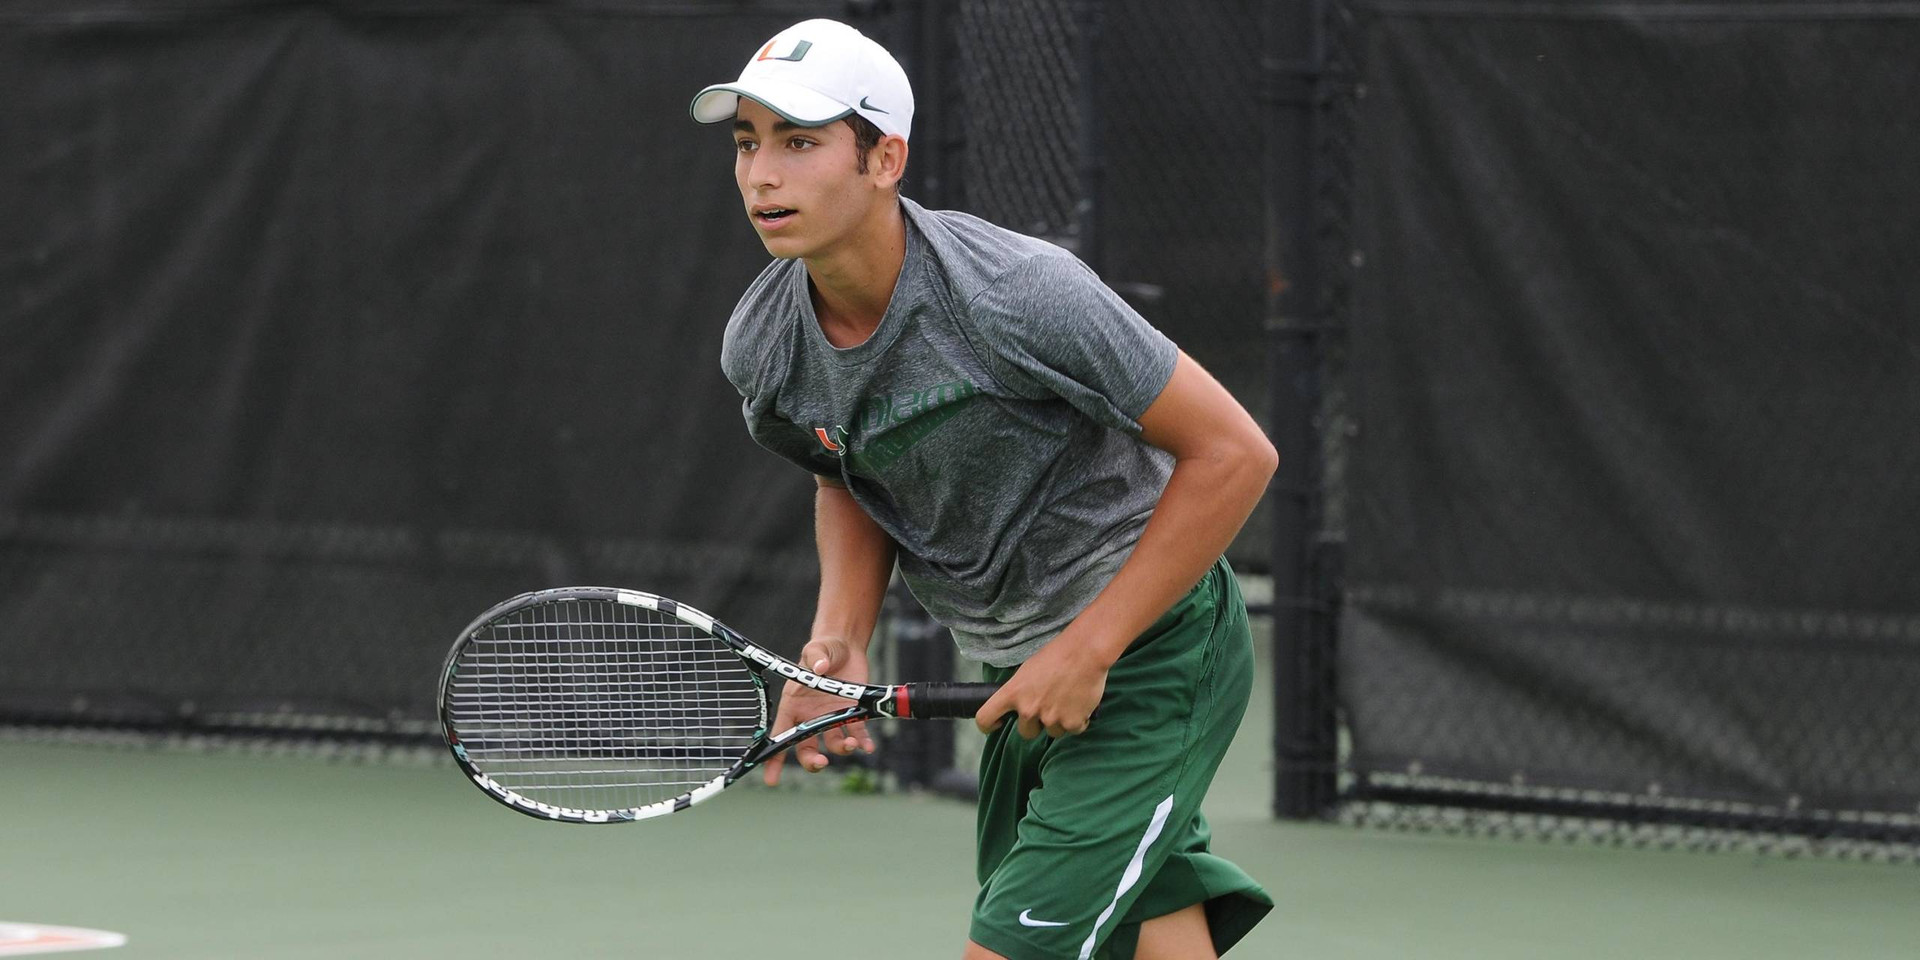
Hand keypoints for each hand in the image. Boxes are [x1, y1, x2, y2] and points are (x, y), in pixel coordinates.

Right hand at [760, 636, 875, 785]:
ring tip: (852, 745)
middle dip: (812, 760)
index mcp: (794, 705)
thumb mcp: (815, 650)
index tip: (771, 779)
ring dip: (841, 749)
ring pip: (833, 744)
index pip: (780, 734)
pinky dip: (863, 742)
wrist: (846, 646)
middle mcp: (811, 716)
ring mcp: (832, 717)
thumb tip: (819, 668)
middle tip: (821, 762)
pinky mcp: (852, 714)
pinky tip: (868, 746)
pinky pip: (856, 733)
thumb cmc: (823, 649)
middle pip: (806, 747)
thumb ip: (815, 657)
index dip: (774, 757)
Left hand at [975, 635, 1109, 739]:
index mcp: (1013, 693)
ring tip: (1069, 701)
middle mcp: (1028, 709)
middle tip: (1048, 707)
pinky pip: (1072, 730)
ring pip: (1052, 732)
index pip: (985, 718)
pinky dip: (1078, 721)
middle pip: (1026, 732)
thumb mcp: (1028, 670)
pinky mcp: (1072, 723)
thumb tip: (1021, 702)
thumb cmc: (1057, 654)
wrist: (1085, 652)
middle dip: (1036, 724)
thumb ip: (1021, 690)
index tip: (996, 725)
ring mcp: (1050, 718)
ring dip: (1059, 722)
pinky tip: (1081, 704)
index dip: (987, 726)